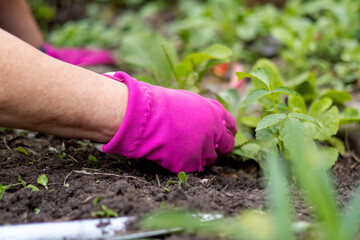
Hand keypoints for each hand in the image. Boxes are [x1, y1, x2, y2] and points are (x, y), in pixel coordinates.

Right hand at [102, 72, 236, 172]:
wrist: (147, 118)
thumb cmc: (163, 105)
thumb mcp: (189, 100)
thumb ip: (203, 112)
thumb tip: (208, 120)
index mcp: (214, 114)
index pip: (230, 124)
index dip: (229, 130)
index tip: (229, 133)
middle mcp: (214, 133)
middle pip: (226, 145)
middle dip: (222, 147)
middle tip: (216, 149)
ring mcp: (203, 150)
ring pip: (210, 159)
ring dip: (203, 156)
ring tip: (187, 151)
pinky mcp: (189, 164)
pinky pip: (193, 168)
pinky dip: (186, 164)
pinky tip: (177, 157)